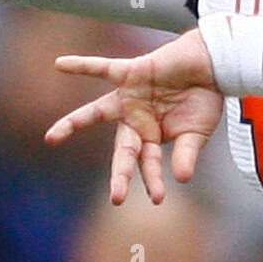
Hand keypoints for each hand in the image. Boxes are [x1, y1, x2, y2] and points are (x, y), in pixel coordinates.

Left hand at [45, 29, 222, 204]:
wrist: (212, 63)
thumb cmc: (203, 99)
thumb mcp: (197, 132)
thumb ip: (187, 154)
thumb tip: (182, 179)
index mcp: (151, 136)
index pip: (148, 163)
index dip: (153, 180)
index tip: (158, 198)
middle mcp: (135, 119)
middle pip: (123, 150)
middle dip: (120, 174)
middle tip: (117, 198)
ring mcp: (129, 97)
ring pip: (96, 113)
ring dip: (73, 124)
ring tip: (51, 138)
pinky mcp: (130, 73)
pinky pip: (103, 68)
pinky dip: (82, 65)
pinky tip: (60, 64)